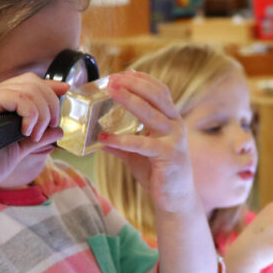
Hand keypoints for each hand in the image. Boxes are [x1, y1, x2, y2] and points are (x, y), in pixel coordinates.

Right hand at [0, 73, 68, 187]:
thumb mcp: (20, 148)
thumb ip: (38, 136)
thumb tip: (59, 130)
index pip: (29, 84)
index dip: (49, 85)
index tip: (65, 89)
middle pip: (32, 82)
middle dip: (50, 103)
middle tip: (51, 125)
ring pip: (29, 89)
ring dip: (41, 112)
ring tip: (34, 134)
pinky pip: (18, 97)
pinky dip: (30, 113)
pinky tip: (26, 130)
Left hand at [99, 71, 199, 215]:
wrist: (176, 200)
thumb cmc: (158, 173)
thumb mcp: (138, 154)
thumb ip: (121, 143)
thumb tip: (96, 136)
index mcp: (171, 121)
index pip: (160, 92)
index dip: (144, 80)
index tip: (125, 72)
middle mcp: (176, 126)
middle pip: (157, 96)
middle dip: (135, 84)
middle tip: (113, 78)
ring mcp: (173, 140)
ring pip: (150, 114)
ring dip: (130, 100)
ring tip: (111, 91)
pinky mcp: (167, 156)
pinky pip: (142, 143)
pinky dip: (121, 140)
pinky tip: (104, 138)